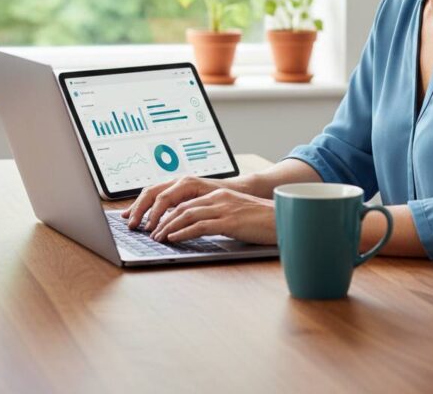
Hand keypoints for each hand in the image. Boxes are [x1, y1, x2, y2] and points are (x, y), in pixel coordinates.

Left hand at [148, 187, 275, 244]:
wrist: (283, 220)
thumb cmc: (261, 220)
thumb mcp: (236, 214)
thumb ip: (218, 217)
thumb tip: (199, 228)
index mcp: (219, 194)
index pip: (185, 200)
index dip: (167, 210)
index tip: (154, 221)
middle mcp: (218, 198)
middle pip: (181, 205)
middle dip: (162, 219)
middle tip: (150, 231)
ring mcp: (223, 208)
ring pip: (187, 214)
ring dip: (168, 227)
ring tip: (157, 238)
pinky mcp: (229, 221)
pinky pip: (200, 225)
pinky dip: (183, 232)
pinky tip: (174, 238)